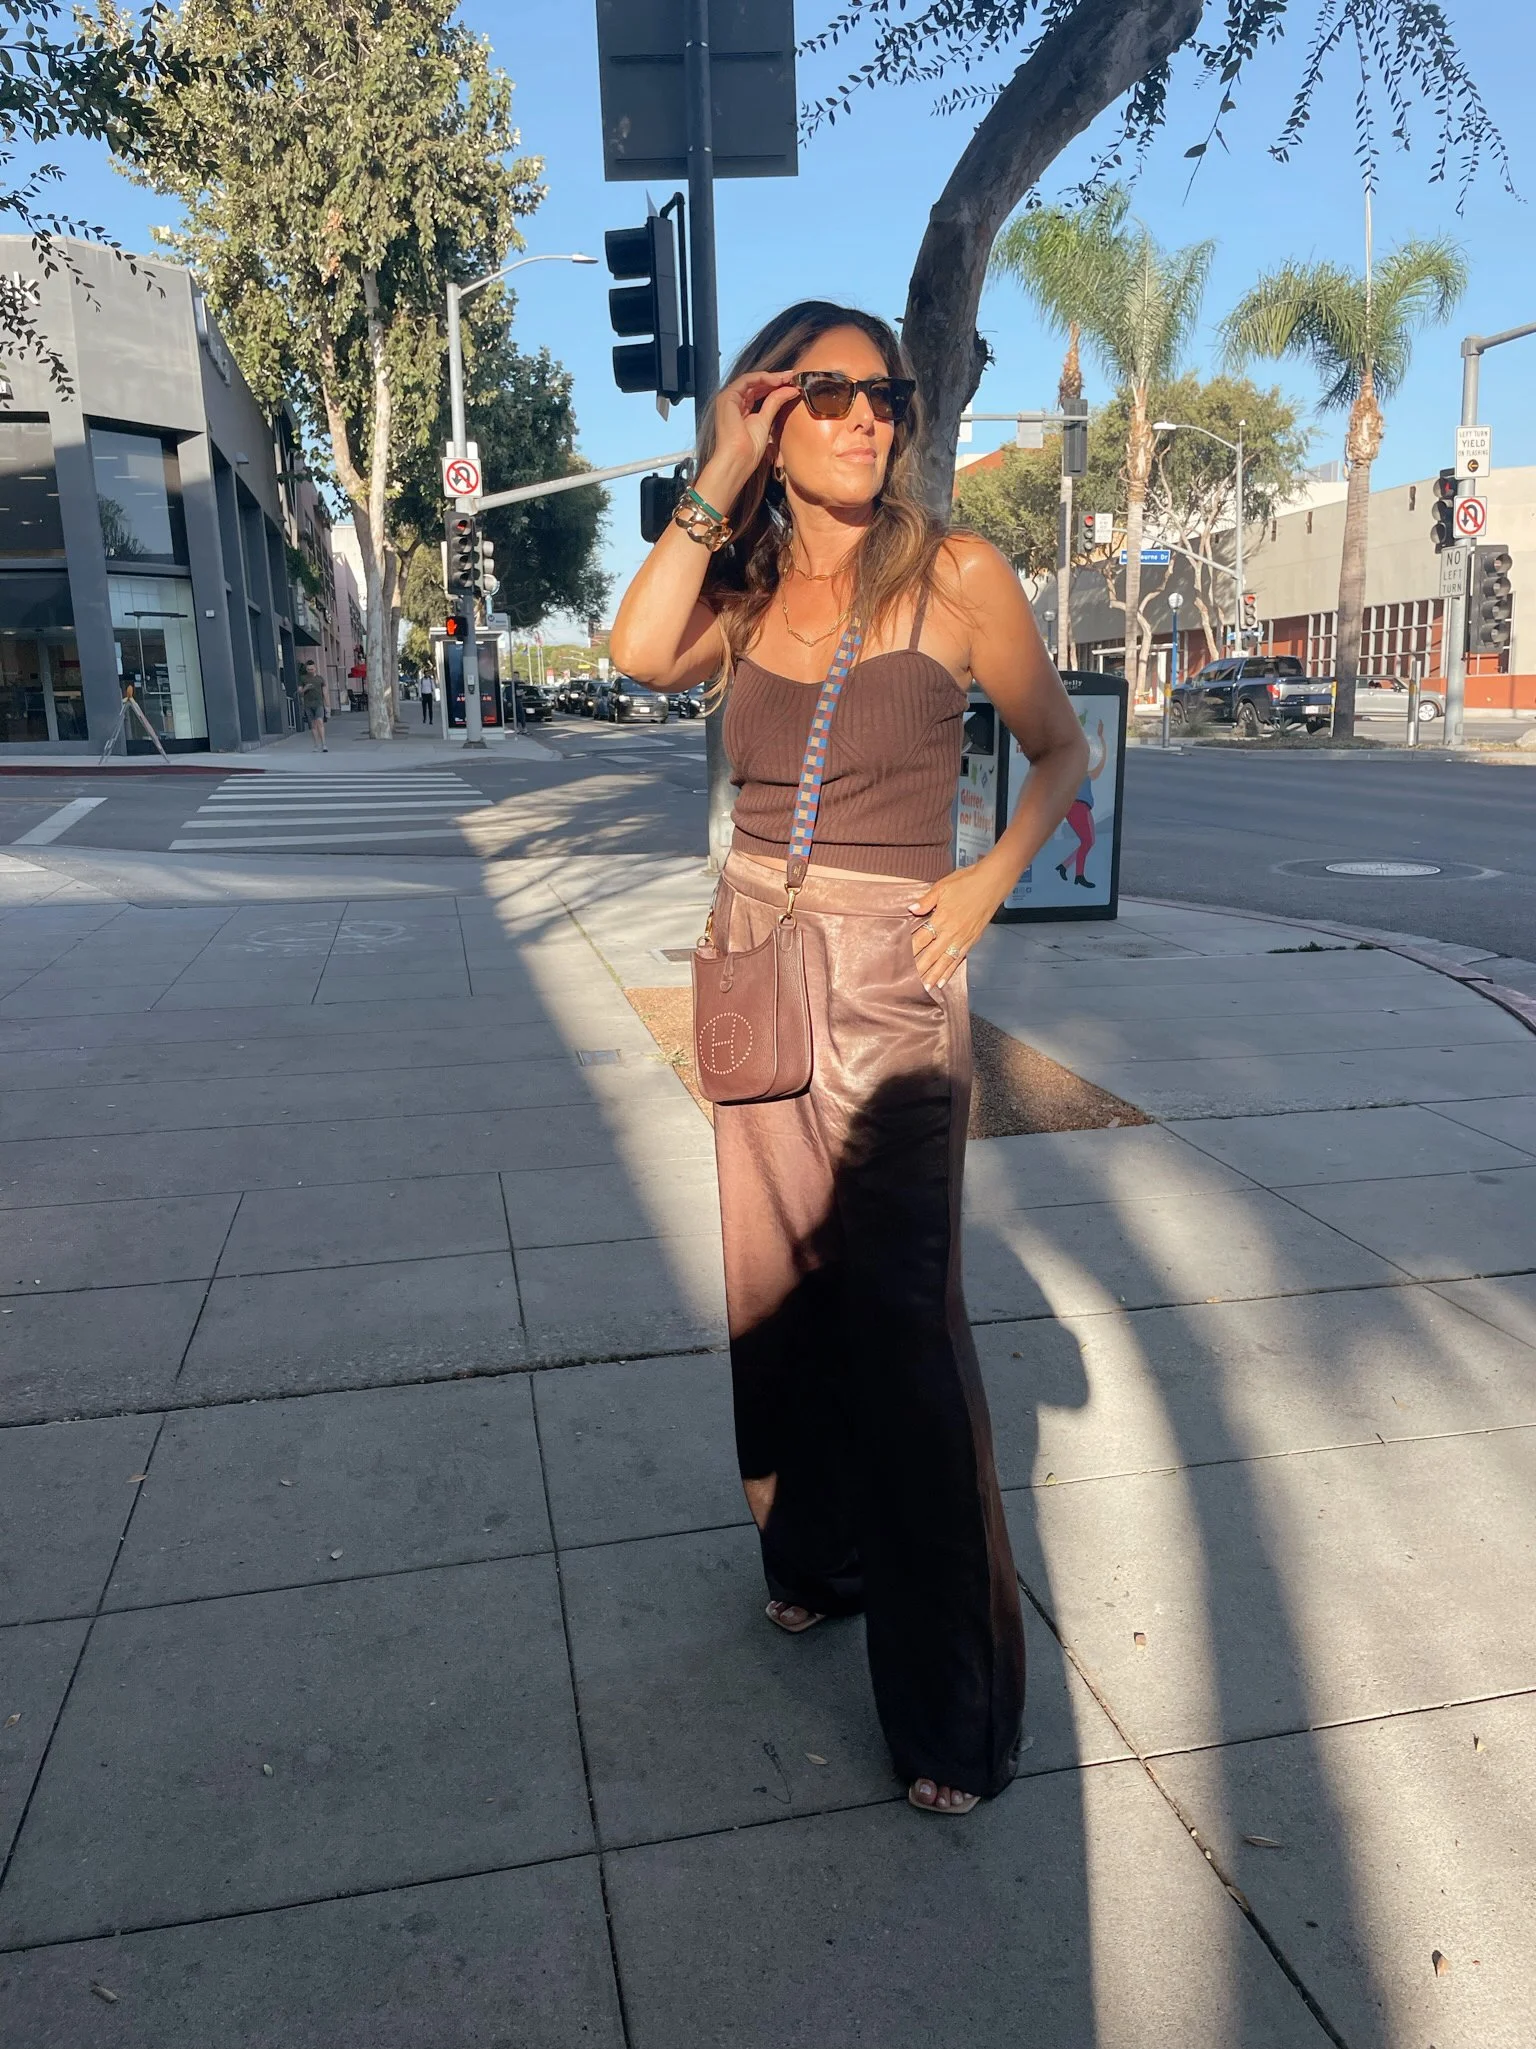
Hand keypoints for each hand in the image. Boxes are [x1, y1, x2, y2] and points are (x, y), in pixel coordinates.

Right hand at [701, 371, 801, 498]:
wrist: (739, 459)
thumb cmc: (749, 449)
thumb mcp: (766, 421)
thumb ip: (776, 403)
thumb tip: (791, 390)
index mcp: (740, 409)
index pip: (758, 391)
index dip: (775, 385)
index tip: (792, 383)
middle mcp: (733, 402)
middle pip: (755, 384)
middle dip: (775, 379)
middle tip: (792, 377)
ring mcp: (728, 399)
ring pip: (752, 380)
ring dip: (771, 377)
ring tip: (787, 377)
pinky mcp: (727, 397)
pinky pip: (747, 381)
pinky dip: (762, 378)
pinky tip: (777, 381)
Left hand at [908, 864, 1005, 989]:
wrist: (993, 883)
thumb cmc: (968, 881)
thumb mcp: (942, 887)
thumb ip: (926, 901)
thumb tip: (911, 909)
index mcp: (941, 918)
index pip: (921, 939)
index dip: (910, 951)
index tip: (899, 961)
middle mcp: (951, 932)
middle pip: (931, 955)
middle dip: (920, 970)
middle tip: (909, 983)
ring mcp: (963, 938)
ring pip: (945, 961)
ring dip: (934, 975)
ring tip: (924, 988)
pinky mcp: (972, 940)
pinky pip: (958, 959)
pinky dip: (950, 971)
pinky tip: (943, 980)